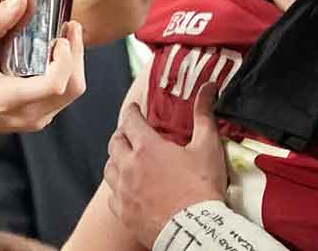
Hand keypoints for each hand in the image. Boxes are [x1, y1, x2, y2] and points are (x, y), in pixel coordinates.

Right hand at [0, 0, 86, 137]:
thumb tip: (22, 0)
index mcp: (9, 99)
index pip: (54, 84)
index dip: (66, 58)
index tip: (60, 37)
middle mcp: (27, 115)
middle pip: (72, 87)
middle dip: (76, 55)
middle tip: (70, 28)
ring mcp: (35, 120)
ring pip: (72, 93)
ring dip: (74, 63)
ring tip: (65, 37)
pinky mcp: (39, 118)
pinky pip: (64, 97)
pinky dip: (66, 74)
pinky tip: (55, 55)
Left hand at [103, 84, 226, 247]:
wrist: (195, 230)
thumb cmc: (202, 189)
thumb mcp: (207, 148)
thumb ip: (204, 115)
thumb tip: (208, 88)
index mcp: (147, 147)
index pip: (129, 120)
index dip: (131, 112)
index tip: (134, 109)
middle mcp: (128, 166)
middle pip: (115, 143)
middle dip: (122, 135)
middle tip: (131, 134)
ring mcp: (123, 191)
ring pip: (109, 168)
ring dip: (116, 161)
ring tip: (126, 160)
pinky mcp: (123, 212)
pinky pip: (112, 196)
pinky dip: (117, 189)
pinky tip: (126, 190)